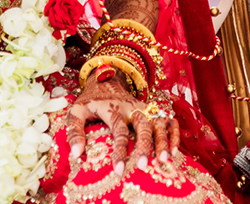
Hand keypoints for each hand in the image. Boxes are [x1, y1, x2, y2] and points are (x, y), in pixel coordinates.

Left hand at [61, 79, 179, 173]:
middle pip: (142, 125)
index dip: (120, 151)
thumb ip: (74, 131)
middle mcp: (132, 108)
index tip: (119, 169)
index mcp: (113, 109)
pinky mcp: (153, 110)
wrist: (106, 81)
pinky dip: (174, 134)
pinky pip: (169, 120)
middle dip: (144, 146)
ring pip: (158, 123)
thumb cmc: (90, 101)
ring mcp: (145, 108)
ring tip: (164, 160)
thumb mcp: (76, 111)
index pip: (119, 130)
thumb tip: (77, 154)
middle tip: (142, 166)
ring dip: (163, 141)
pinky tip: (174, 150)